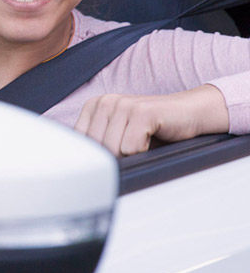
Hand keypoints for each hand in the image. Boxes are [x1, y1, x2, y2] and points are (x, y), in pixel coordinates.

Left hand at [74, 85, 229, 156]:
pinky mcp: (141, 112)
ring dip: (132, 156)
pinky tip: (153, 139)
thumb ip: (98, 145)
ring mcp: (122, 104)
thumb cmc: (153, 129)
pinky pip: (131, 148)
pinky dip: (144, 152)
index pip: (82, 146)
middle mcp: (104, 102)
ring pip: (113, 151)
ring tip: (143, 143)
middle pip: (97, 150)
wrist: (189, 113)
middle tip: (133, 148)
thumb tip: (83, 170)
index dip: (100, 158)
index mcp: (93, 107)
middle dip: (116, 158)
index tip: (115, 154)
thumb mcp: (117, 135)